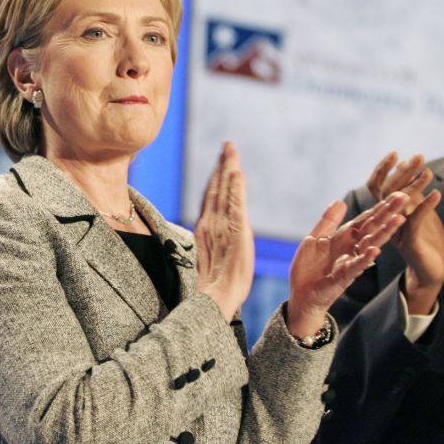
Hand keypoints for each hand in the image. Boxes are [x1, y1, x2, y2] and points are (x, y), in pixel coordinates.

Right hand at [195, 142, 254, 321]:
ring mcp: (222, 226)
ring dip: (228, 169)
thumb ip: (214, 240)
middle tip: (228, 145)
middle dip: (222, 165)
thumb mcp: (214, 257)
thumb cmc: (217, 285)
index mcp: (206, 229)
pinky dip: (235, 188)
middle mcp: (211, 223)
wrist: (216, 298)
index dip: (217, 177)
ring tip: (232, 150)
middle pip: (216, 188)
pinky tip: (237, 173)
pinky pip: (235, 205)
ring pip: (224, 191)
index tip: (223, 159)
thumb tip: (215, 232)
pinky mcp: (235, 232)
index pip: (212, 196)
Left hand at [287, 192, 408, 336]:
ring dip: (384, 233)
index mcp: (345, 238)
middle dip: (388, 213)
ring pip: (370, 245)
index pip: (366, 220)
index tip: (396, 194)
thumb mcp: (315, 239)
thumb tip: (340, 201)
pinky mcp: (342, 278)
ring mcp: (349, 263)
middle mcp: (351, 249)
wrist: (301, 296)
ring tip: (398, 219)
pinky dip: (364, 258)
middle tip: (405, 198)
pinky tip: (375, 250)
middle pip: (373, 228)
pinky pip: (355, 267)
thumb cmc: (309, 269)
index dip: (379, 207)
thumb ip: (328, 221)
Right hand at [367, 152, 443, 313]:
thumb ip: (410, 190)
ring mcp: (397, 232)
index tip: (395, 153)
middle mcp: (386, 221)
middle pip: (387, 192)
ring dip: (415, 185)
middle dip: (403, 172)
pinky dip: (426, 206)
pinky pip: (415, 221)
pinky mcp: (410, 243)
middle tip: (420, 157)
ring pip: (400, 205)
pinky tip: (437, 194)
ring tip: (429, 172)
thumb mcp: (417, 210)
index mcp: (385, 212)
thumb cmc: (425, 239)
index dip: (383, 169)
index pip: (377, 186)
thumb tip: (405, 164)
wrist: (430, 271)